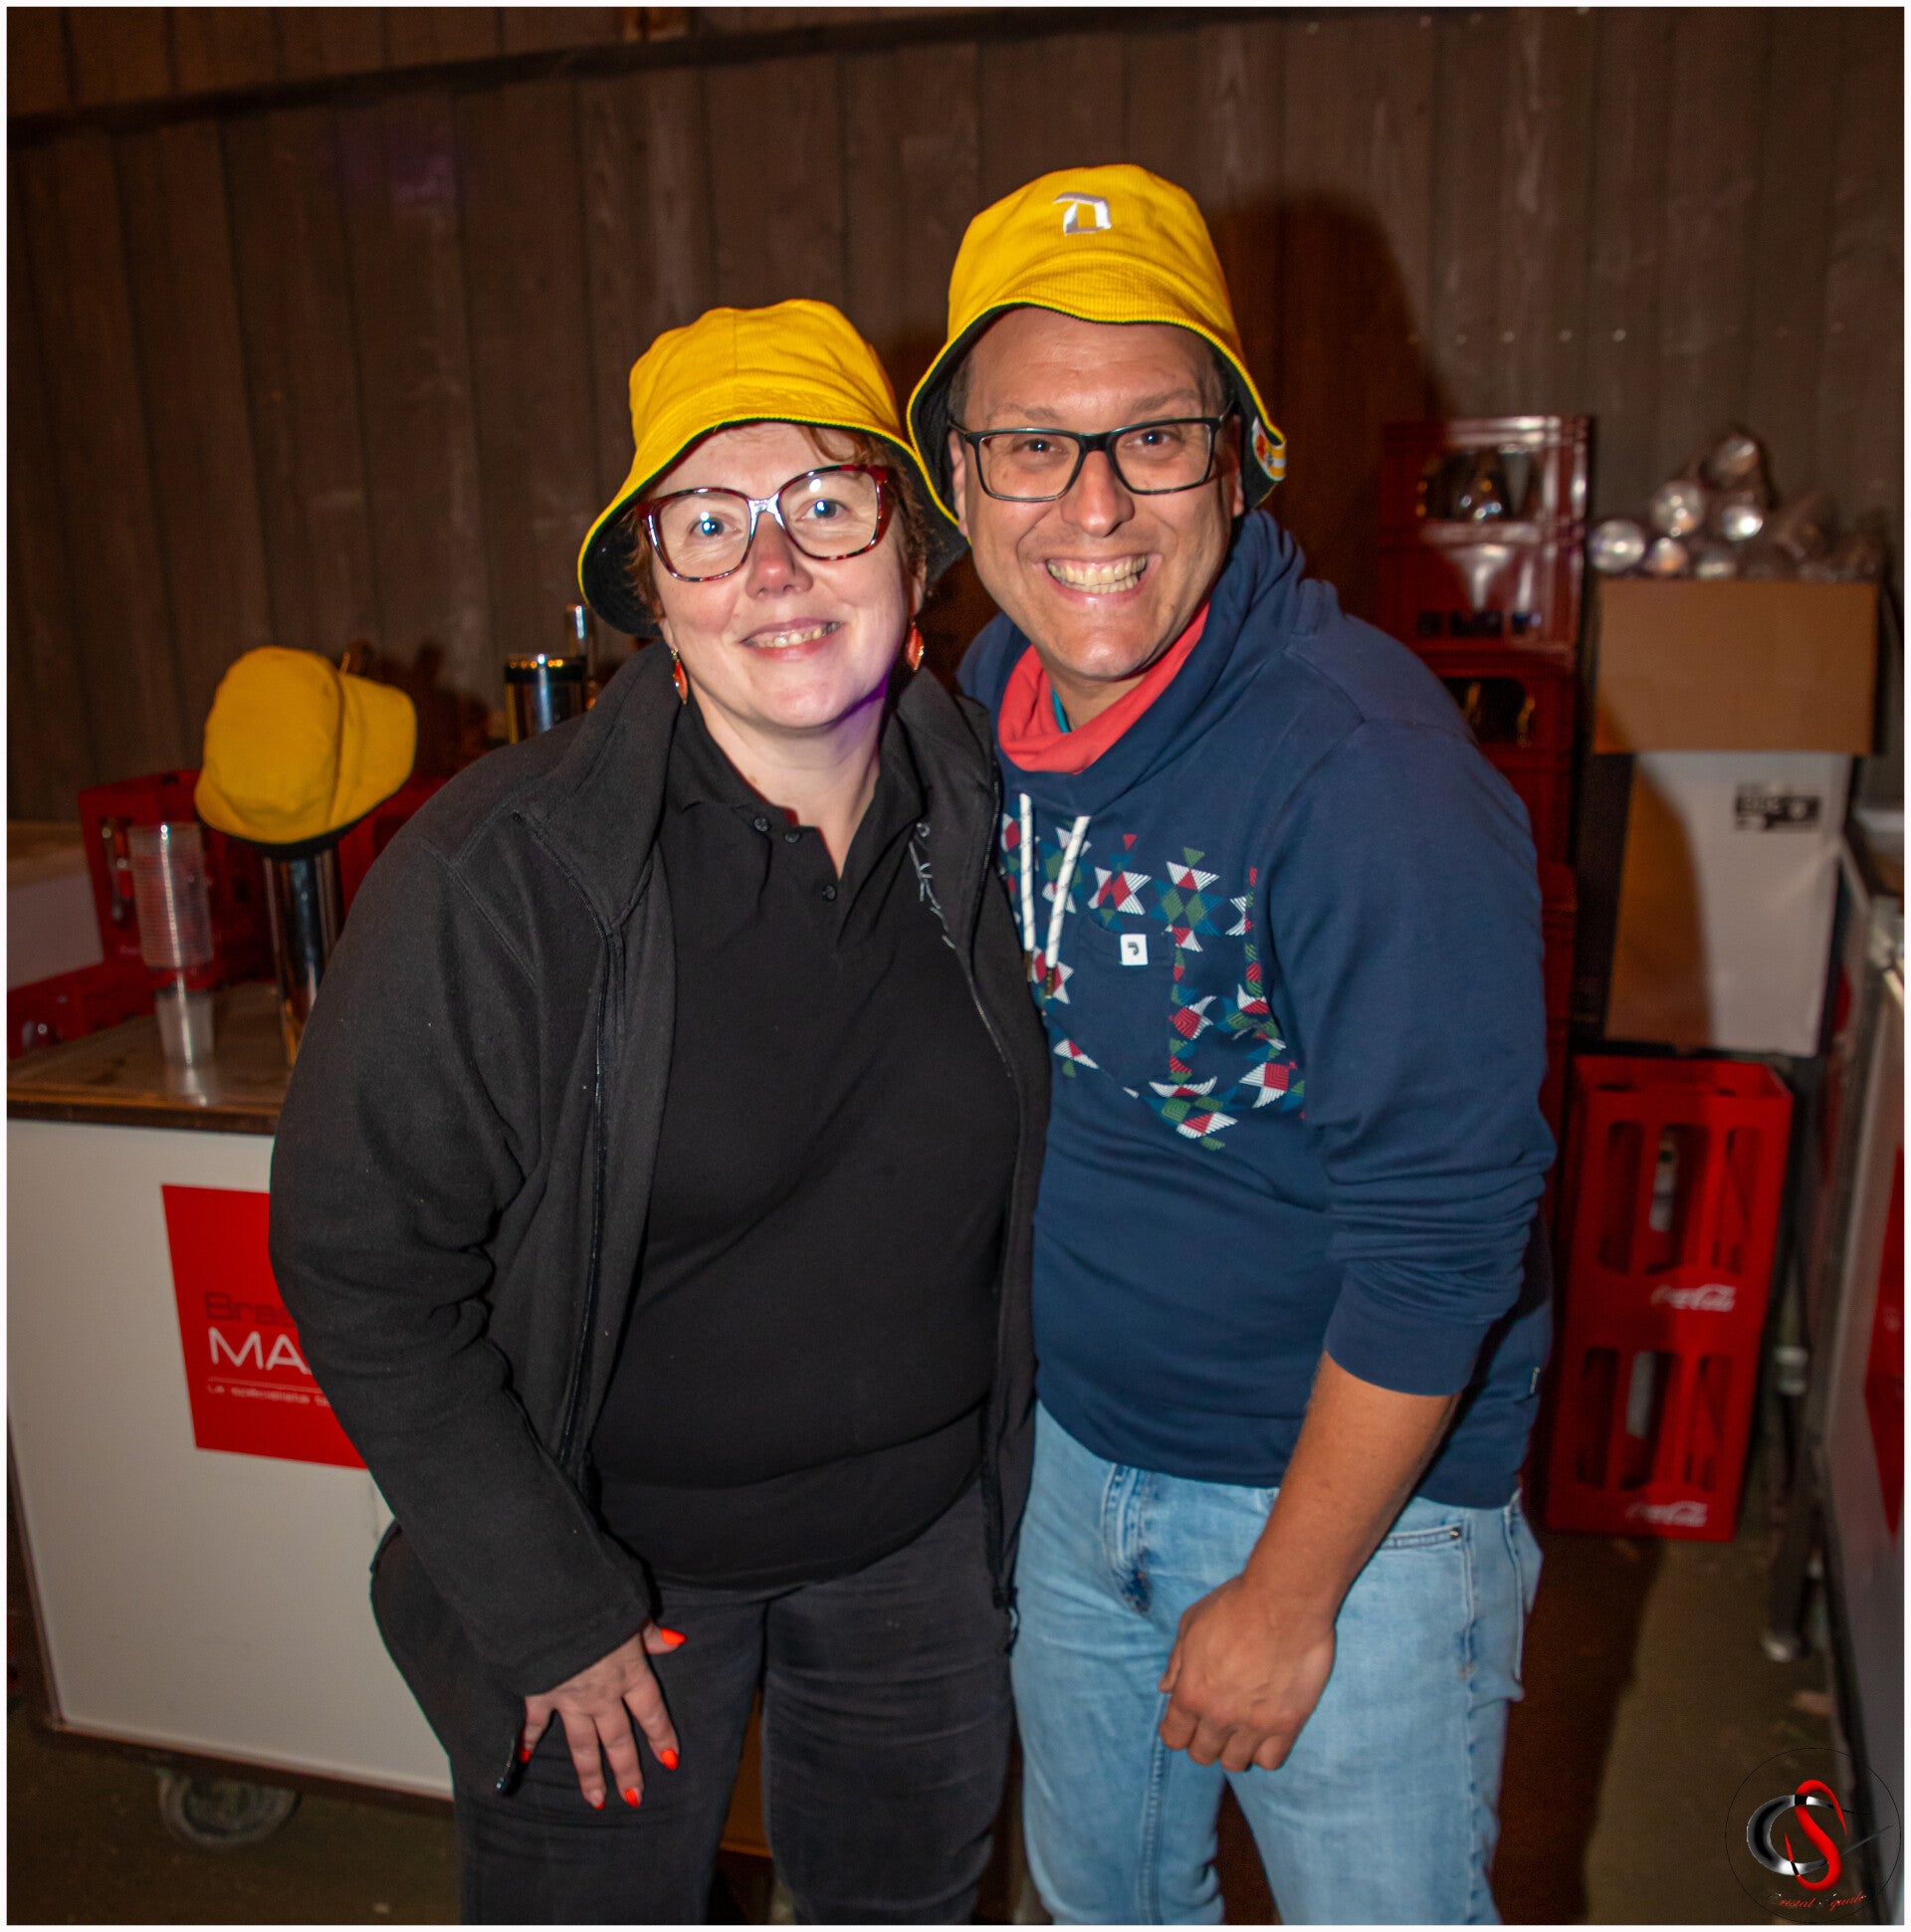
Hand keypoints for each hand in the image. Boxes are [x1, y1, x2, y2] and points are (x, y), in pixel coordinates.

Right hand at [521, 1622, 686, 1807]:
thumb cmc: (597, 1601)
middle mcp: (601, 1693)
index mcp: (628, 1671)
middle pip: (618, 1738)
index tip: (669, 1761)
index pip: (651, 1711)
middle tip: (633, 1798)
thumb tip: (675, 1641)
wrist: (550, 1604)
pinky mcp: (538, 1694)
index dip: (662, 1736)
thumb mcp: (631, 1611)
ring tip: (596, 1800)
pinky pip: (535, 1723)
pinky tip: (526, 1760)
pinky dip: (529, 1740)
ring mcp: (569, 1698)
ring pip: (582, 1744)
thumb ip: (650, 1633)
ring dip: (590, 1773)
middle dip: (627, 1770)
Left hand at [1157, 1574, 1335, 1772]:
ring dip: (1233, 1747)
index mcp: (1191, 1693)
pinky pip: (1270, 1760)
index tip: (1186, 1720)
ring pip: (1235, 1763)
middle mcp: (1219, 1717)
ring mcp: (1254, 1724)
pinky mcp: (1287, 1724)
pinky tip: (1265, 1729)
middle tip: (1215, 1720)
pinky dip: (1264, 1750)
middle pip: (1202, 1754)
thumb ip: (1176, 1663)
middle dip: (1203, 1739)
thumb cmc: (1234, 1605)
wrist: (1284, 1601)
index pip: (1174, 1738)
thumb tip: (1165, 1689)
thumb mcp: (1191, 1625)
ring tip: (1241, 1726)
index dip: (1177, 1730)